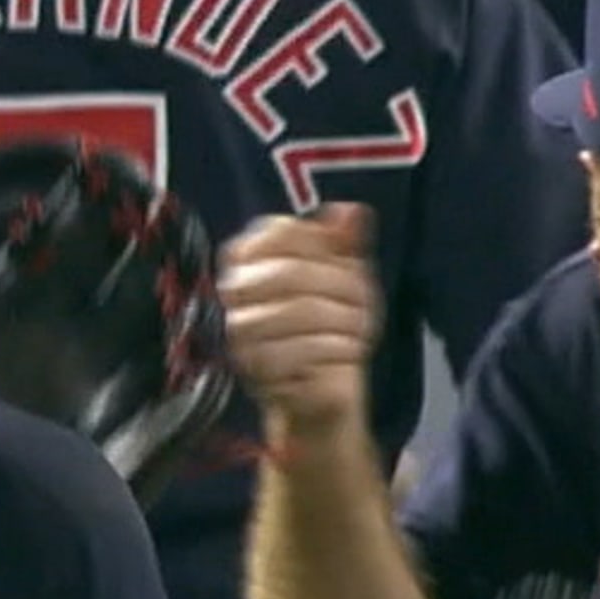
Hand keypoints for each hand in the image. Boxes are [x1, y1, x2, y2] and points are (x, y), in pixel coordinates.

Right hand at [219, 204, 379, 435]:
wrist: (320, 387)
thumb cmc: (327, 324)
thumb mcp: (344, 273)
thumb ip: (345, 241)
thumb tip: (351, 211)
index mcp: (249, 257)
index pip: (279, 232)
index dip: (322, 244)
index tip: (349, 262)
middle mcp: (235, 291)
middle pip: (289, 273)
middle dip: (339, 285)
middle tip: (364, 300)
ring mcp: (241, 331)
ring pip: (296, 312)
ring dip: (341, 320)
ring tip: (359, 327)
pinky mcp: (255, 368)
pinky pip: (298, 352)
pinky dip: (333, 350)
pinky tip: (347, 350)